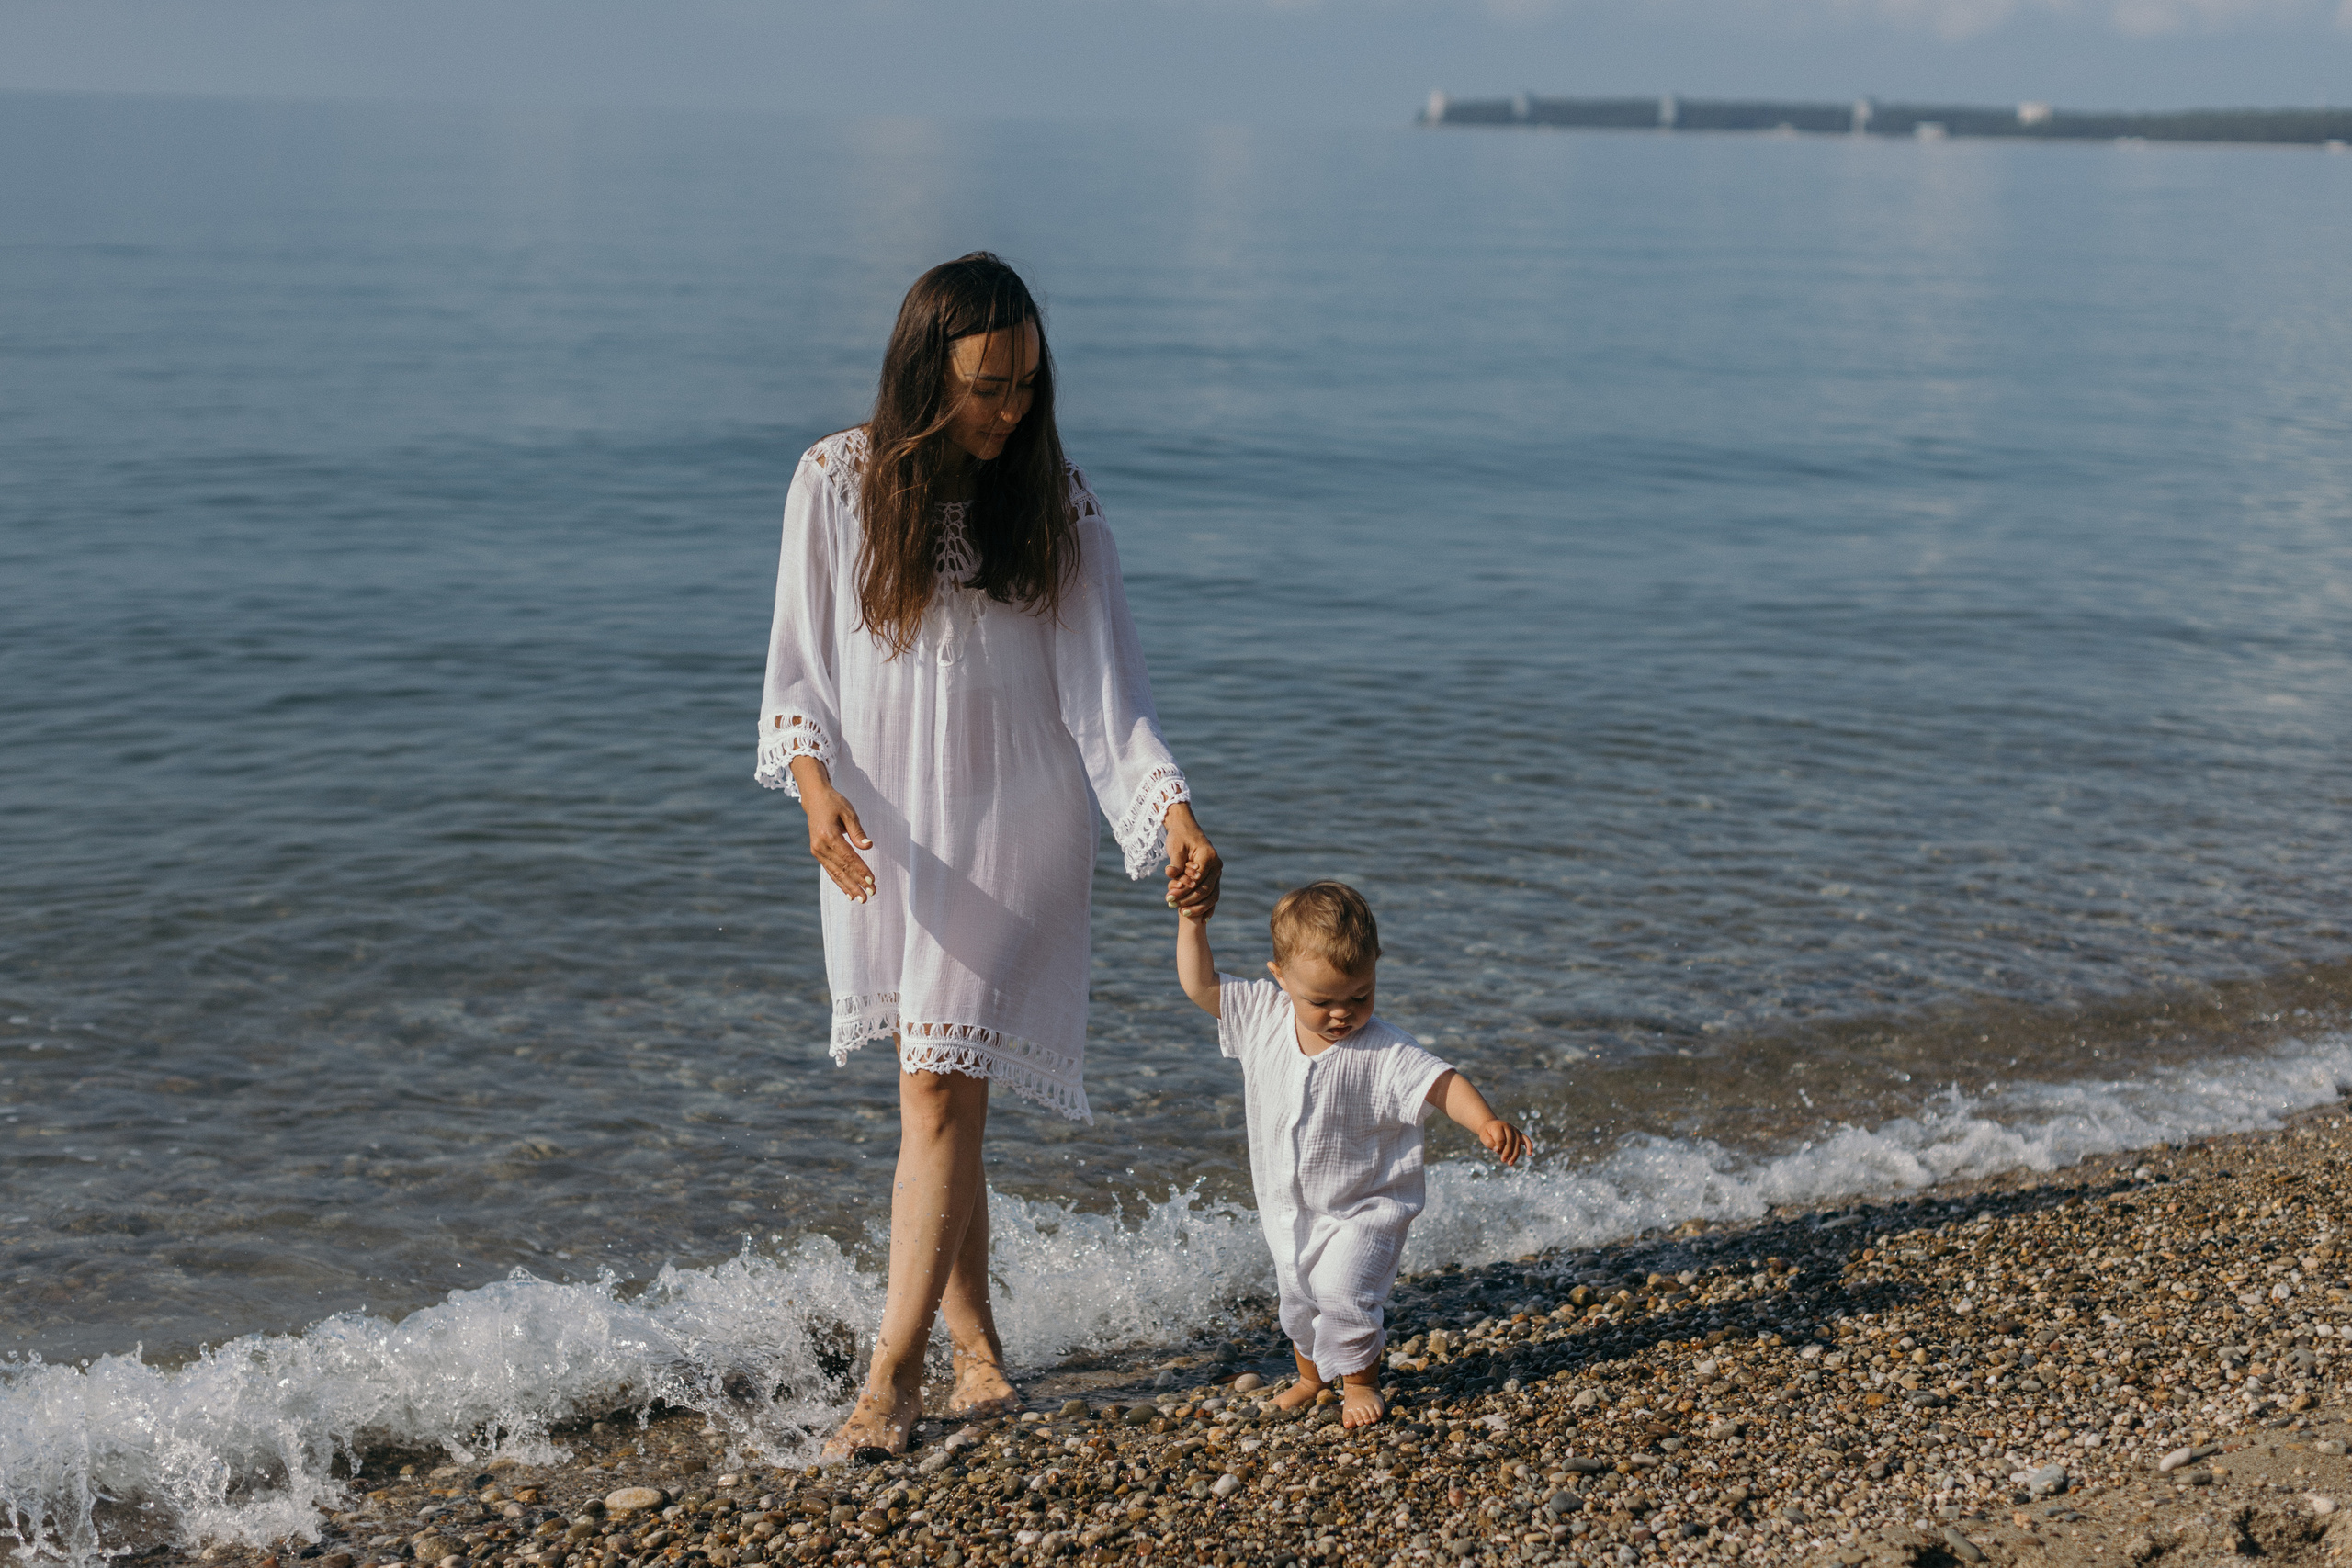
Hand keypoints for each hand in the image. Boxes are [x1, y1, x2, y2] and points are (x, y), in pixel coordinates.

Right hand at [791, 757, 875, 901]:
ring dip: (849, 887)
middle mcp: (820, 846)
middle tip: (870, 894)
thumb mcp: (849, 812)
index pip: (848, 857)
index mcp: (828, 835)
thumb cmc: (834, 803)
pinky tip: (849, 893)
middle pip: (842, 868)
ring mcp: (817, 851)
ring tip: (861, 898)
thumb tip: (868, 847)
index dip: (860, 870)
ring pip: (835, 873)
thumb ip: (857, 831)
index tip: (872, 880)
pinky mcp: (817, 853)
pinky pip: (830, 870)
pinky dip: (840, 882)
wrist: (814, 798)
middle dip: (857, 883)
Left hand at [1162, 802, 1219, 917]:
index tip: (1169, 897)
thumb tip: (1172, 875)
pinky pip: (1214, 895)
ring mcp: (1217, 872)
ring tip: (1182, 913)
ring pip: (1212, 895)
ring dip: (1198, 906)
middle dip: (1189, 900)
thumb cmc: (1179, 836)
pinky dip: (1209, 907)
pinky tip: (1203, 919)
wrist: (1186, 828)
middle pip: (1205, 889)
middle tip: (1171, 905)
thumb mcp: (1175, 848)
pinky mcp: (1214, 877)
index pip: (1198, 879)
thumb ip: (1175, 863)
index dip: (1184, 890)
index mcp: (1209, 857)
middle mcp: (1217, 865)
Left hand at [1478, 1119, 1531, 1166]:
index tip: (1496, 1151)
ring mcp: (1515, 1130)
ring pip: (1518, 1143)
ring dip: (1515, 1154)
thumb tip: (1497, 1150)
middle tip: (1503, 1160)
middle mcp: (1508, 1127)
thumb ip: (1489, 1143)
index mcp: (1498, 1126)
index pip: (1501, 1139)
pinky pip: (1526, 1139)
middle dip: (1507, 1153)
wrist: (1491, 1125)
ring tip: (1510, 1163)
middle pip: (1510, 1142)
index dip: (1499, 1147)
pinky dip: (1529, 1146)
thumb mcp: (1483, 1136)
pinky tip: (1530, 1154)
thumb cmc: (1487, 1133)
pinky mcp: (1519, 1134)